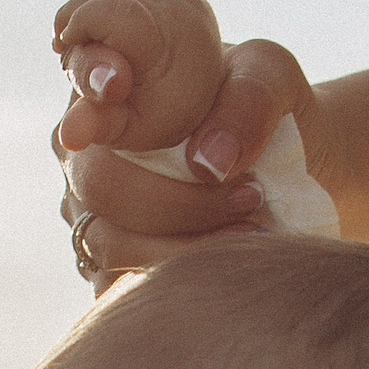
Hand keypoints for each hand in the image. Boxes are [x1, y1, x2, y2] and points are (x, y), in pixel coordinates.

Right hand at [52, 0, 227, 157]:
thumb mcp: (123, 129)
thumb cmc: (149, 119)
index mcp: (178, 46)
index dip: (79, 25)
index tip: (63, 51)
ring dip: (88, 12)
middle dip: (79, 23)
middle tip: (73, 58)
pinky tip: (101, 27)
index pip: (114, 11)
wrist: (190, 106)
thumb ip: (95, 124)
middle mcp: (186, 11)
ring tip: (87, 50)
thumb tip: (68, 135)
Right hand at [55, 36, 315, 291]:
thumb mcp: (270, 75)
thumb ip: (248, 98)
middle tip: (252, 197)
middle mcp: (83, 160)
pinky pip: (121, 293)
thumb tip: (209, 164)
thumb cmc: (263, 108)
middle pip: (102, 190)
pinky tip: (227, 271)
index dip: (91, 123)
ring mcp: (91, 217)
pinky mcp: (110, 270)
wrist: (286, 166)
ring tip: (253, 232)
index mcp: (106, 101)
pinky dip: (175, 286)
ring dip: (184, 248)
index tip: (150, 144)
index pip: (82, 115)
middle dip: (181, 204)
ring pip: (111, 248)